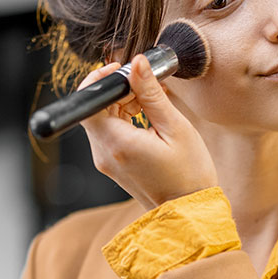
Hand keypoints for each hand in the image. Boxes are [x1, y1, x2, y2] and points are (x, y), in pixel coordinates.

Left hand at [78, 55, 218, 208]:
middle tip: (145, 86)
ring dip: (121, 105)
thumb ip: (152, 94)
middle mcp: (105, 154)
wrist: (190, 214)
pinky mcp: (113, 166)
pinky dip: (123, 120)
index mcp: (118, 144)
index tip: (122, 70)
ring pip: (102, 120)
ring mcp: (107, 162)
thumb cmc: (189, 175)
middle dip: (116, 91)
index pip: (87, 103)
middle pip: (94, 110)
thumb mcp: (176, 128)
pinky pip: (109, 134)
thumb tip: (138, 64)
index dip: (100, 80)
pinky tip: (147, 119)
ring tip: (151, 104)